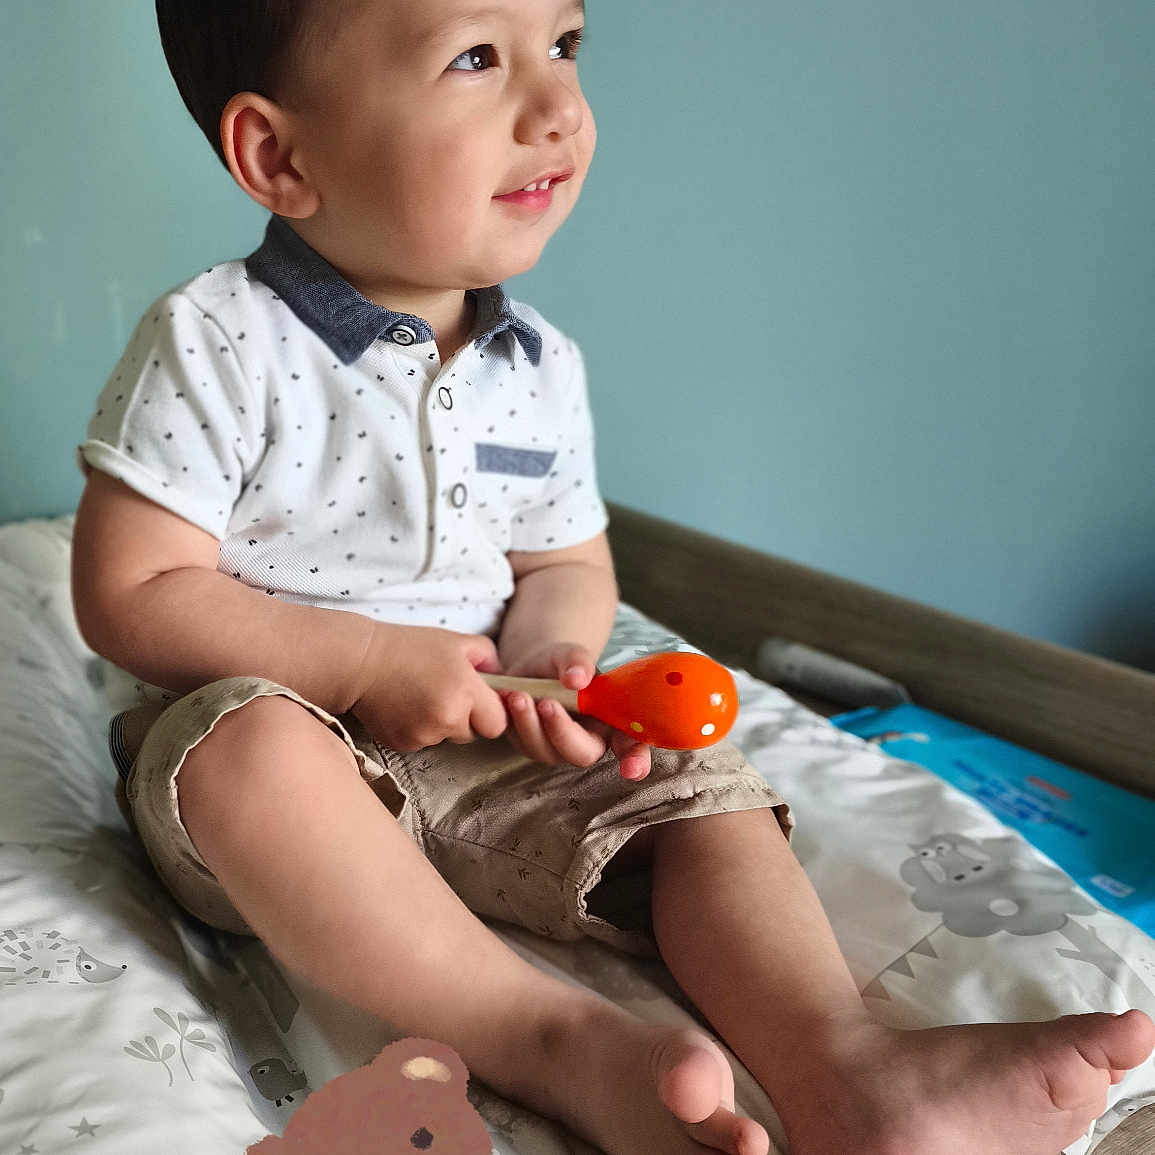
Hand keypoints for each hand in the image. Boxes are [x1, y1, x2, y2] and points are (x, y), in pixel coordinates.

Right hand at [348, 622, 507, 751]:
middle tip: (446, 693)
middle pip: (473, 734)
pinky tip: (405, 706)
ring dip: (442, 724)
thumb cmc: (408, 647)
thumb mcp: (455, 642)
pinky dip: (419, 729)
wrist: (359, 662)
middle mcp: (447, 718)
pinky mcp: (403, 744)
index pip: (497, 724)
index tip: (479, 700)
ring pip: (447, 739)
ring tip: (421, 696)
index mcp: (465, 691)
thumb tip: (501, 678)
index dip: (491, 712)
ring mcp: (424, 734)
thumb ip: (488, 657)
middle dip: (466, 718)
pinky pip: (424, 742)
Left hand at [500, 643, 652, 779]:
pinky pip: (521, 743)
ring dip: (531, 724)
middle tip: (548, 704)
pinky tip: (509, 697)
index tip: (632, 770)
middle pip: (582, 754)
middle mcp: (588, 741)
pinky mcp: (530, 745)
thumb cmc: (565, 664)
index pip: (632, 746)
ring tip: (520, 696)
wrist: (535, 665)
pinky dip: (514, 721)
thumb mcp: (573, 655)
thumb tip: (577, 679)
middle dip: (563, 732)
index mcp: (612, 722)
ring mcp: (557, 748)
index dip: (636, 760)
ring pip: (546, 751)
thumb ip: (578, 662)